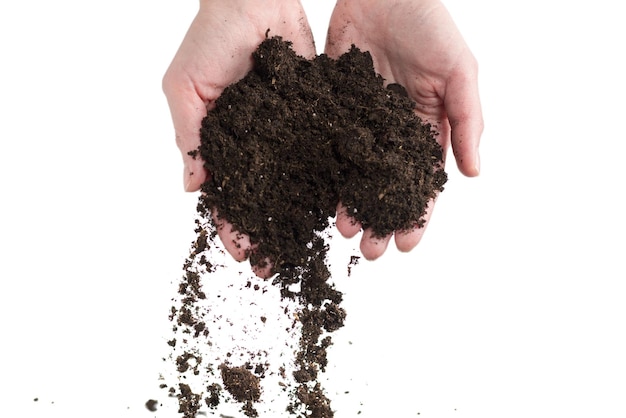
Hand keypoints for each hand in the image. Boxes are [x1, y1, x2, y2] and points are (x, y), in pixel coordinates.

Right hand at [163, 0, 315, 276]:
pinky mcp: (313, 117)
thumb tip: (192, 188)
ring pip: (291, 184)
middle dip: (266, 233)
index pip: (224, 193)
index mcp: (219, 142)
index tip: (242, 253)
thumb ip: (190, 136)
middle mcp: (254, 145)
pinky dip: (326, 180)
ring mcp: (284, 134)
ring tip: (309, 250)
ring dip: (297, 217)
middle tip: (274, 269)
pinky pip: (320, 154)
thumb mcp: (184, 86)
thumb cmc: (211, 37)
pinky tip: (335, 209)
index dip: (230, 224)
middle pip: (260, 198)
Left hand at [325, 0, 482, 259]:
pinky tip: (318, 195)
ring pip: (356, 172)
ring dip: (351, 204)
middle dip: (381, 219)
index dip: (417, 214)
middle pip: (387, 185)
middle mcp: (394, 131)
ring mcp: (362, 121)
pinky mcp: (334, 106)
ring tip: (344, 232)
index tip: (406, 243)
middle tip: (371, 252)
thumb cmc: (430, 23)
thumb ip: (468, 120)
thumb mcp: (460, 70)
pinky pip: (329, 145)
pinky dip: (325, 171)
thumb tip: (474, 173)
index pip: (423, 181)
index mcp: (428, 127)